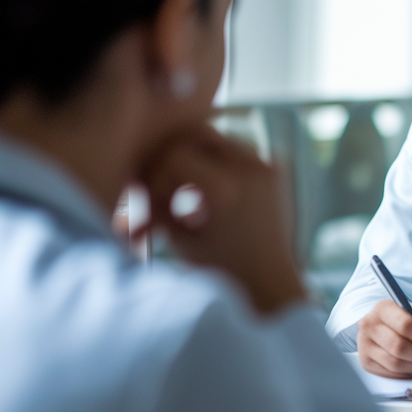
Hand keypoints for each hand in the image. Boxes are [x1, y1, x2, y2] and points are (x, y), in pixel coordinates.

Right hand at [138, 124, 304, 315]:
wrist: (269, 278)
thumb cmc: (219, 267)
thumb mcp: (179, 236)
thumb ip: (156, 202)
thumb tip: (133, 174)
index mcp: (222, 189)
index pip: (175, 153)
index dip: (160, 171)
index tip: (157, 192)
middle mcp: (248, 170)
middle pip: (199, 133)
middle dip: (179, 154)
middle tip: (172, 178)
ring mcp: (267, 165)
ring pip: (220, 139)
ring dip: (202, 156)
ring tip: (198, 189)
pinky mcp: (278, 168)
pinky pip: (242, 150)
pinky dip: (225, 163)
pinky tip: (221, 190)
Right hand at [357, 300, 411, 378]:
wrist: (386, 327)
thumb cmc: (406, 321)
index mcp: (383, 308)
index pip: (406, 326)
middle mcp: (369, 325)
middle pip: (399, 346)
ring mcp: (364, 345)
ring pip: (394, 363)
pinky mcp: (365, 362)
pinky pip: (389, 373)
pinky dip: (406, 374)